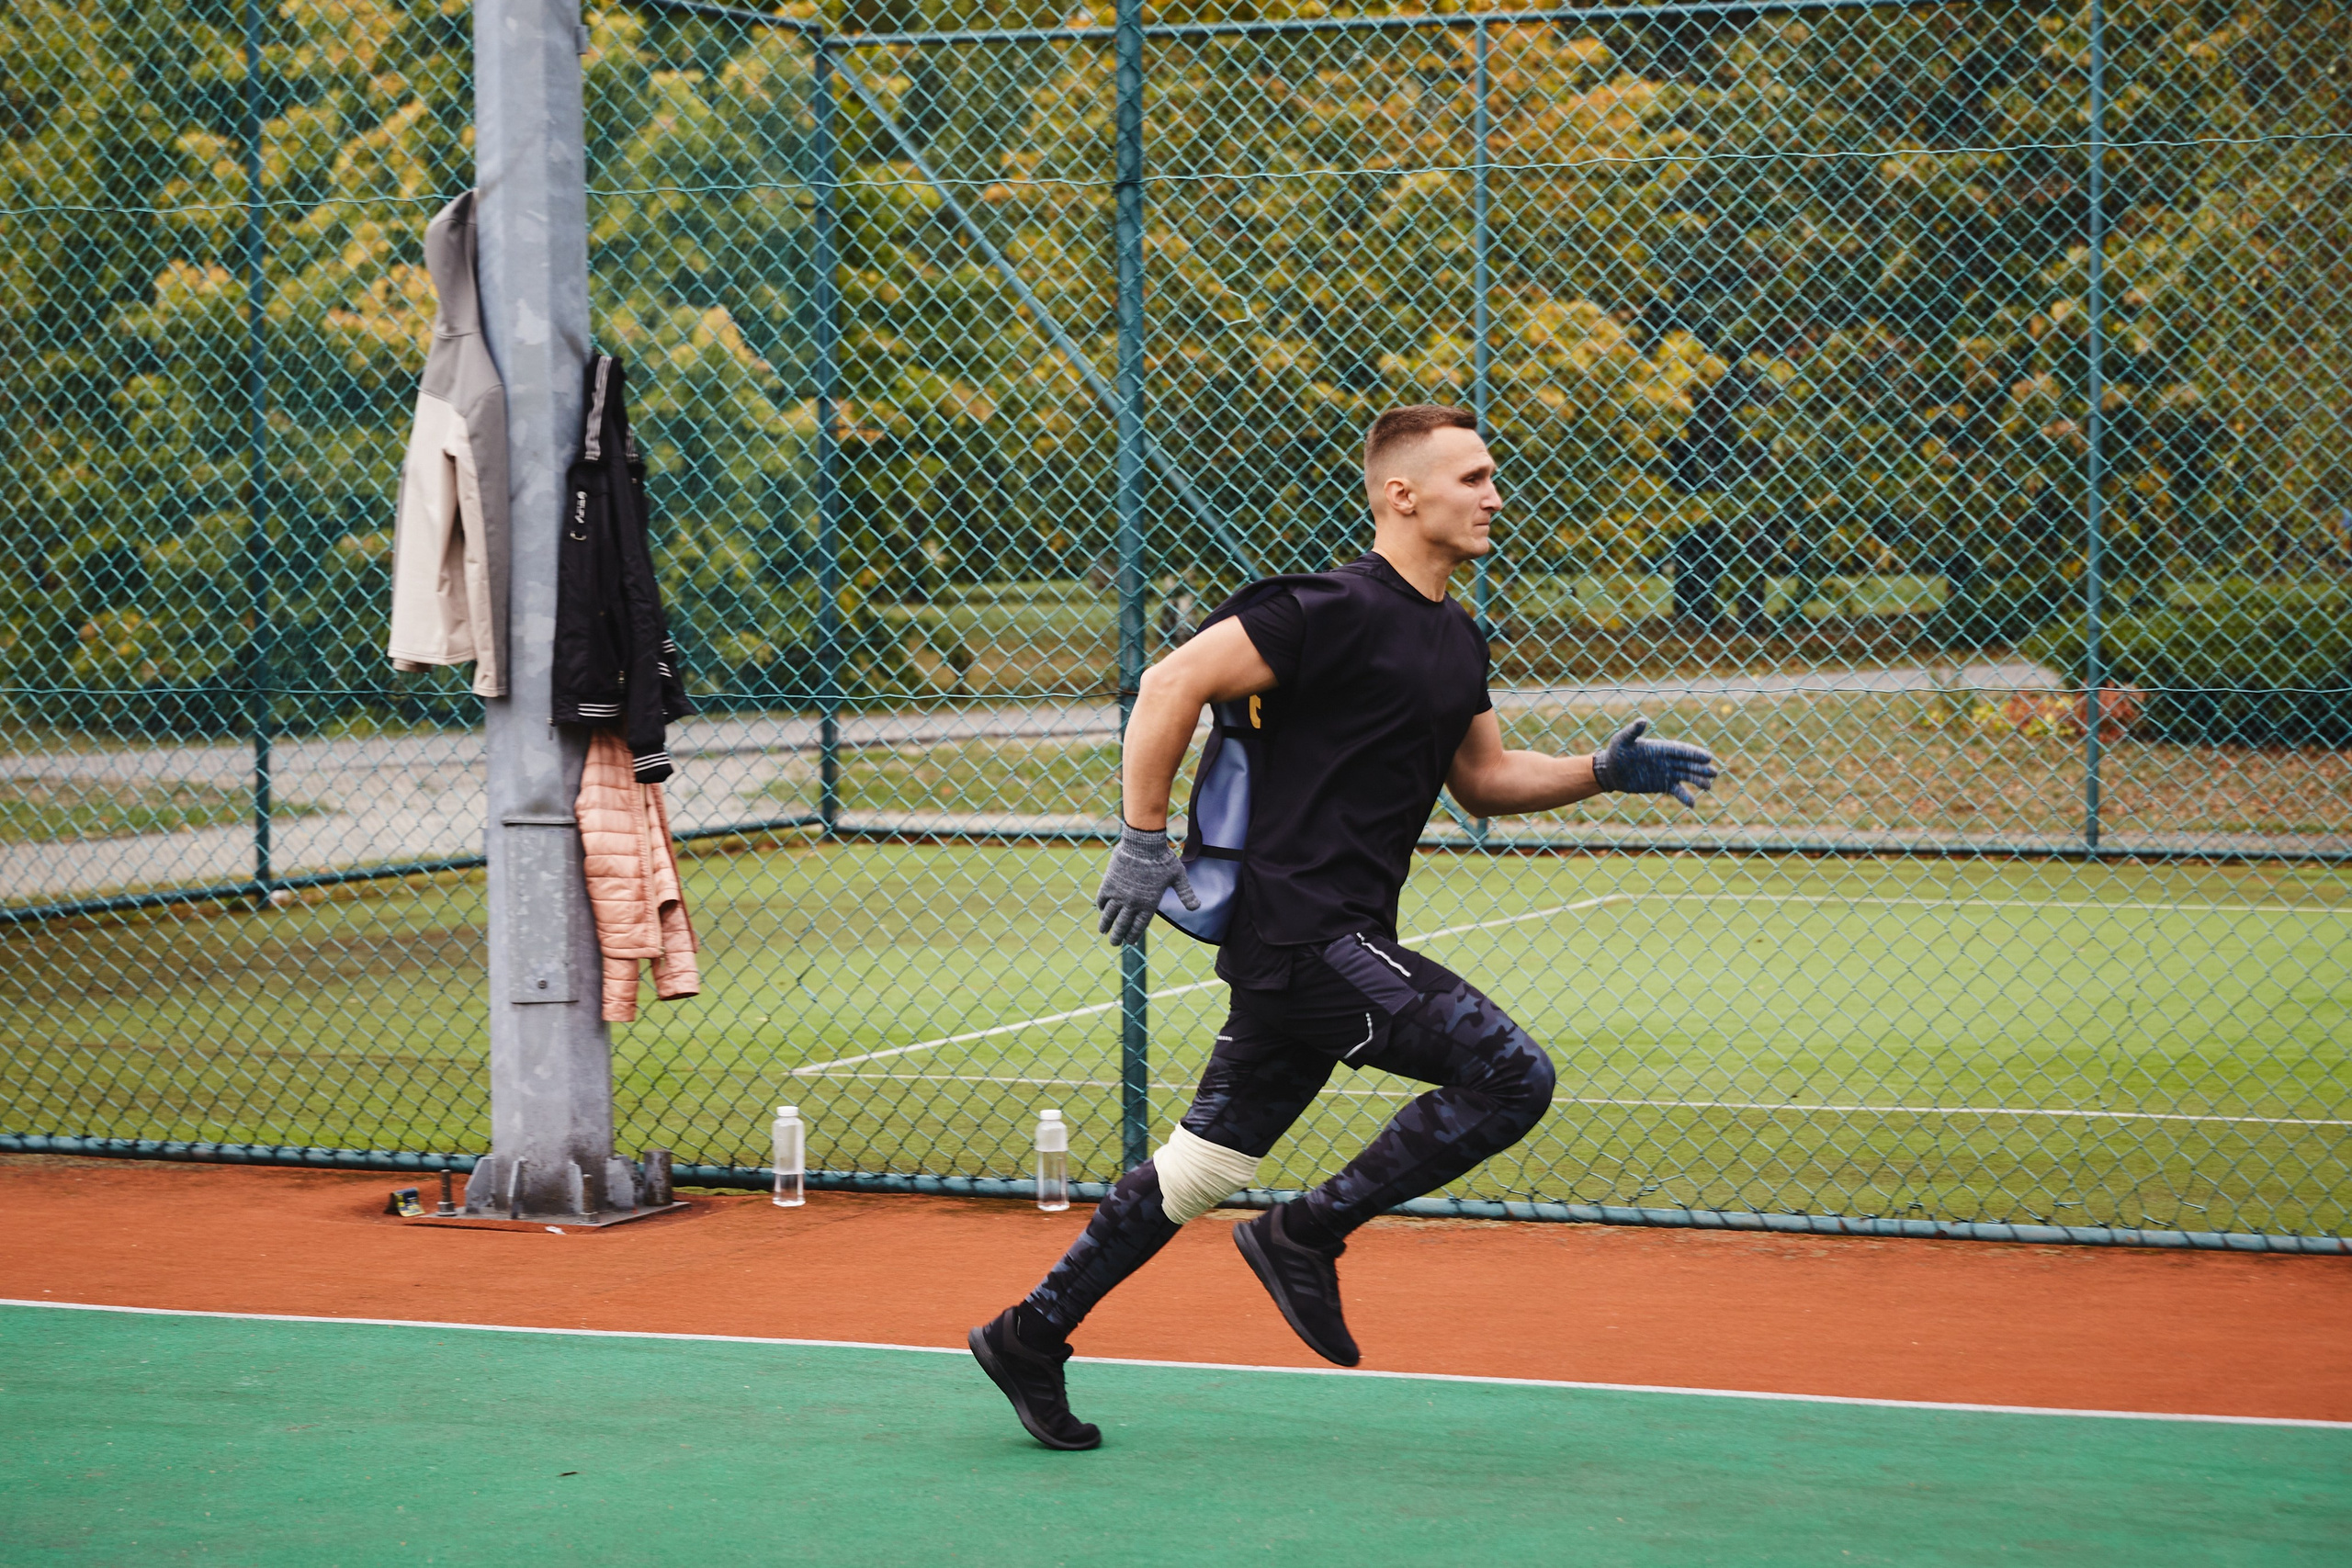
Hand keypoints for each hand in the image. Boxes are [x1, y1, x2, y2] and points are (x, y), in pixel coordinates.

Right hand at [1094, 824, 1197, 944]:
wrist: (1144, 843)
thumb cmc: (1163, 859)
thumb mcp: (1178, 877)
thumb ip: (1186, 894)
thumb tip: (1197, 907)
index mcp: (1149, 904)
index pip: (1139, 927)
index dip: (1133, 936)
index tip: (1130, 942)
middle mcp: (1133, 903)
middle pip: (1122, 925)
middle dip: (1118, 937)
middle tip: (1115, 943)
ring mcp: (1119, 894)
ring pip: (1109, 916)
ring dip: (1106, 925)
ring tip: (1103, 932)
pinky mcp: (1109, 884)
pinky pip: (1102, 900)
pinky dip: (1101, 907)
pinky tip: (1102, 910)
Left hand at [1590, 718, 1718, 807]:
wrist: (1611, 770)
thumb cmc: (1616, 752)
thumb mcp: (1623, 740)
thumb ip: (1633, 731)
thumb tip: (1643, 720)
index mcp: (1661, 748)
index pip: (1681, 750)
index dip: (1694, 753)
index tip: (1707, 757)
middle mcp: (1667, 760)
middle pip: (1687, 764)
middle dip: (1700, 768)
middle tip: (1714, 773)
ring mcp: (1666, 772)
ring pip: (1686, 776)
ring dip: (1697, 781)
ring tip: (1708, 786)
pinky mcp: (1662, 784)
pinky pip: (1677, 790)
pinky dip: (1685, 796)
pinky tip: (1693, 804)